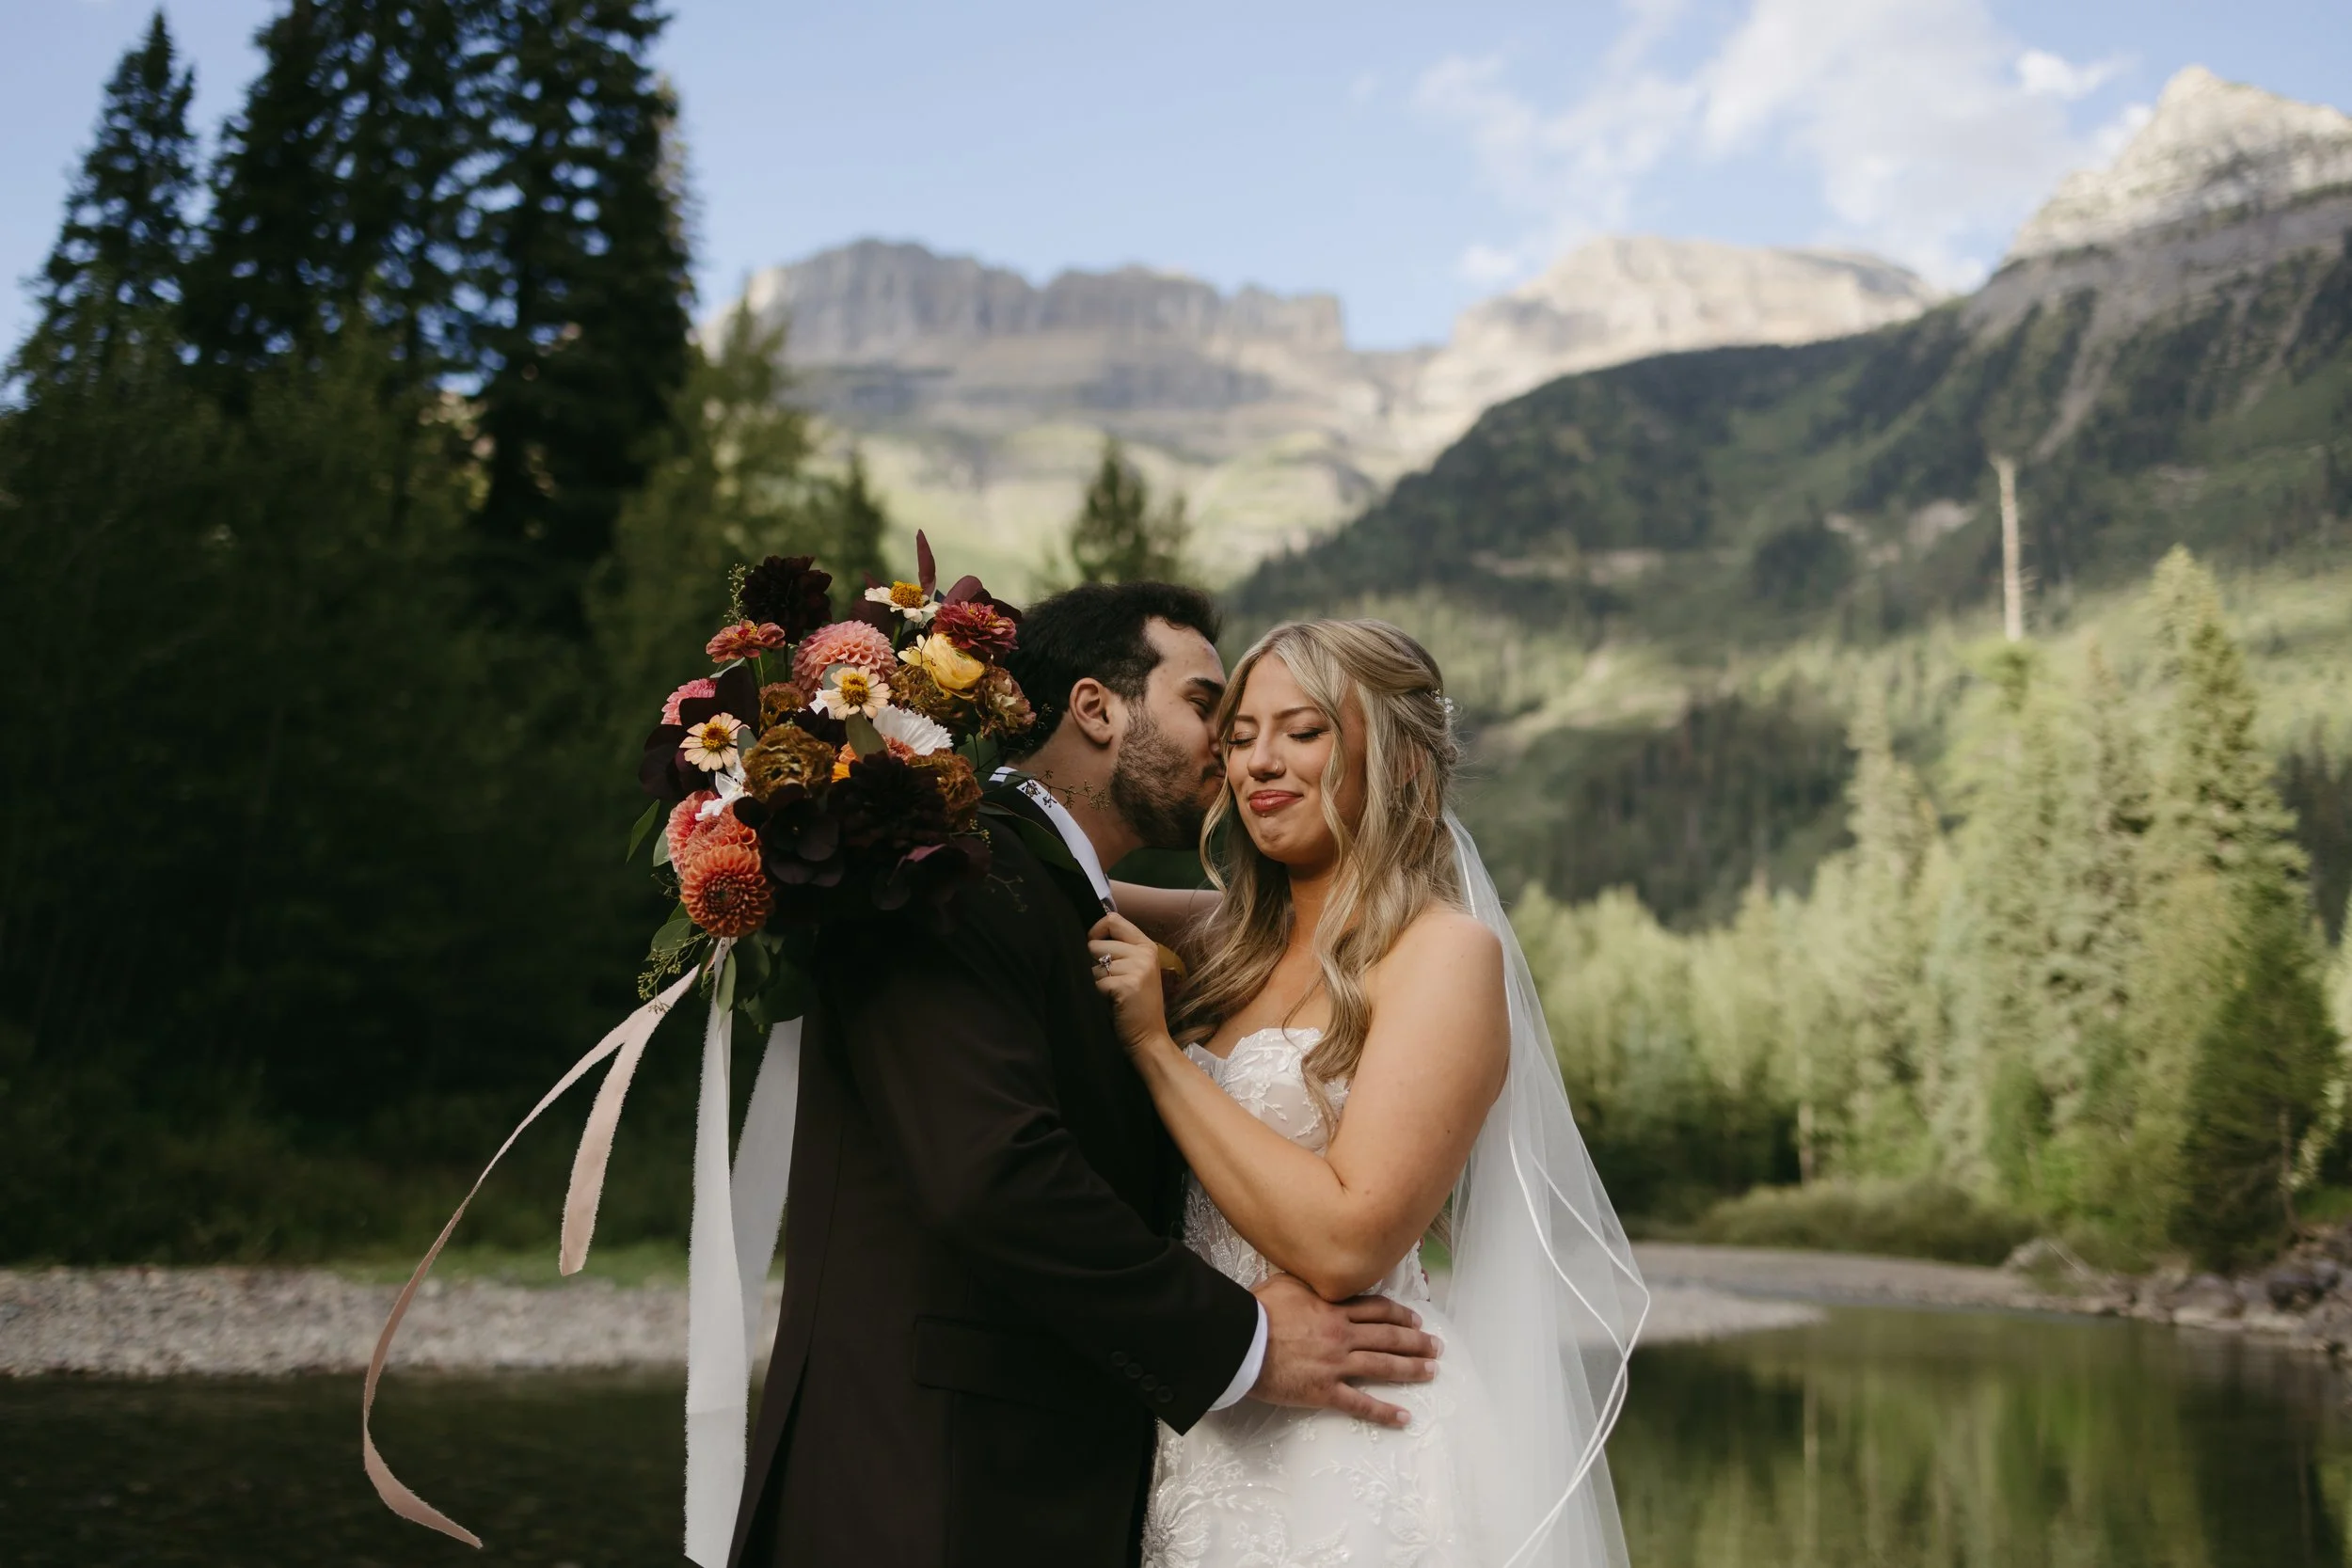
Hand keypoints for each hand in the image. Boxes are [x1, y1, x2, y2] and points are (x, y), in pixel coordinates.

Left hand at [1088, 912, 1169, 1056]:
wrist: (1149, 1038)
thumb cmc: (1136, 1006)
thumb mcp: (1135, 971)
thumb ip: (1119, 951)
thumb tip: (1086, 937)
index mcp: (1147, 946)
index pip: (1113, 919)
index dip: (1095, 931)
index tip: (1094, 949)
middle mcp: (1144, 954)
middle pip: (1096, 944)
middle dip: (1094, 965)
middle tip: (1110, 983)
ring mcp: (1138, 969)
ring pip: (1093, 965)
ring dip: (1096, 982)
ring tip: (1112, 995)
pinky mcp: (1127, 985)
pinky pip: (1096, 982)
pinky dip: (1098, 995)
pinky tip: (1112, 1004)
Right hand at [1248, 1273, 1440, 1428]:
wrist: (1242, 1340)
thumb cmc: (1257, 1310)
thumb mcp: (1285, 1282)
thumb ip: (1308, 1282)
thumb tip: (1316, 1274)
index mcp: (1334, 1309)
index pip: (1377, 1310)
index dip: (1400, 1315)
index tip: (1416, 1320)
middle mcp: (1342, 1335)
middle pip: (1388, 1337)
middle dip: (1416, 1341)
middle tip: (1437, 1347)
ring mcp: (1336, 1364)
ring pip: (1383, 1366)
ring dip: (1411, 1369)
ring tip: (1431, 1372)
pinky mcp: (1324, 1391)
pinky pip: (1361, 1404)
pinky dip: (1384, 1412)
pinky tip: (1404, 1417)